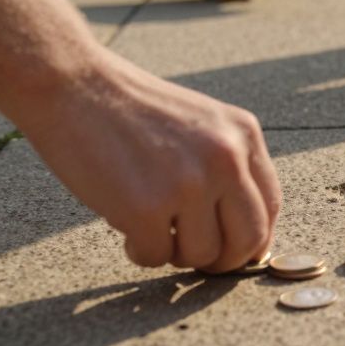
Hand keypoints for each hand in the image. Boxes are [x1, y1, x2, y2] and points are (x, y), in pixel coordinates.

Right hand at [18, 52, 280, 271]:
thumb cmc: (132, 109)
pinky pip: (156, 257)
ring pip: (203, 255)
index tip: (232, 250)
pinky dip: (140, 251)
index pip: (270, 205)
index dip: (253, 239)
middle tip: (195, 257)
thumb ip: (228, 166)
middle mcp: (226, 158)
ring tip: (152, 227)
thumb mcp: (202, 124)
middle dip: (224, 261)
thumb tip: (248, 236)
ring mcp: (188, 183)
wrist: (74, 84)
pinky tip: (124, 222)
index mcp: (243, 135)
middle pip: (249, 240)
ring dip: (176, 254)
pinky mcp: (145, 207)